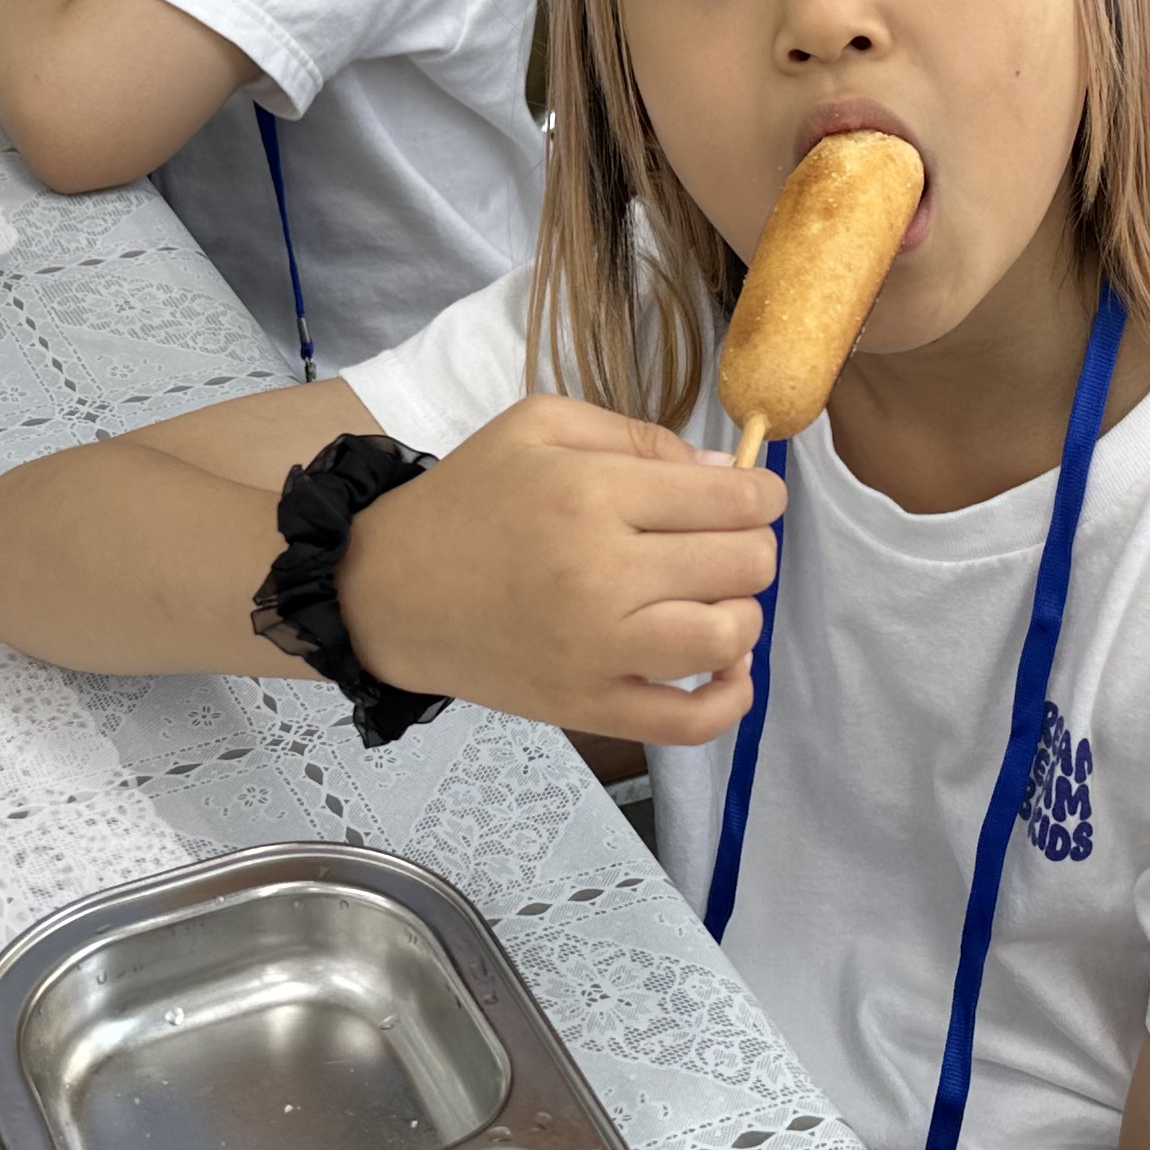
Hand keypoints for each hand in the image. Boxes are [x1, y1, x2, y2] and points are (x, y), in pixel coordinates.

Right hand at [338, 399, 783, 744]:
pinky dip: (729, 700)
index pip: (729, 498)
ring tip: (712, 598)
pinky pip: (689, 723)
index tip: (754, 496)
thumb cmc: (467, 499)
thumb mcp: (540, 427)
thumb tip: (722, 472)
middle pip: (741, 564)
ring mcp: (596, 650)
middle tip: (722, 541)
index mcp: (591, 494)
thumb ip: (637, 436)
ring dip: (742, 613)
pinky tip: (726, 669)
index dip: (761, 494)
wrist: (388, 590)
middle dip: (751, 545)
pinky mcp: (587, 707)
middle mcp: (601, 574)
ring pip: (728, 637)